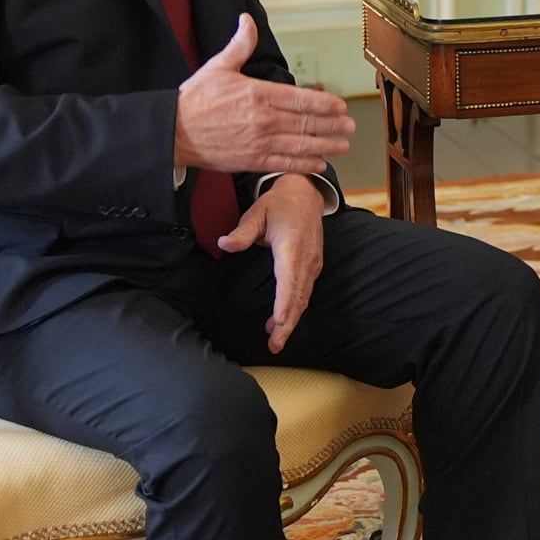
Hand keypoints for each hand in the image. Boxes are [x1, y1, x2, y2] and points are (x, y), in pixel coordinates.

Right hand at [174, 14, 353, 173]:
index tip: (340, 106)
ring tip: (343, 146)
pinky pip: (284, 163)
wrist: (173, 131)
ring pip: (300, 145)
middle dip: (332, 126)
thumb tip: (247, 21)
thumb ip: (240, 46)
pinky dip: (304, 165)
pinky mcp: (251, 160)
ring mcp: (259, 142)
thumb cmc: (195, 100)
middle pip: (306, 123)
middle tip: (350, 126)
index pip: (300, 99)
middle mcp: (263, 119)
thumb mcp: (218, 66)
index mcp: (258, 94)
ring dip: (325, 146)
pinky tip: (319, 164)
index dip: (324, 104)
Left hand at [217, 172, 328, 352]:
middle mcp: (306, 258)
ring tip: (276, 339)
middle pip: (298, 296)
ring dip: (291, 319)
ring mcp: (313, 263)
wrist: (306, 194)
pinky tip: (281, 321)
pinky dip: (295, 308)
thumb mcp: (256, 212)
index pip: (289, 280)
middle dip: (287, 322)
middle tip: (275, 344)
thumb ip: (242, 231)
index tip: (278, 323)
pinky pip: (305, 292)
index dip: (284, 304)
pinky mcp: (314, 266)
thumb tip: (225, 244)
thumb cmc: (279, 204)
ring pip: (304, 297)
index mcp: (291, 246)